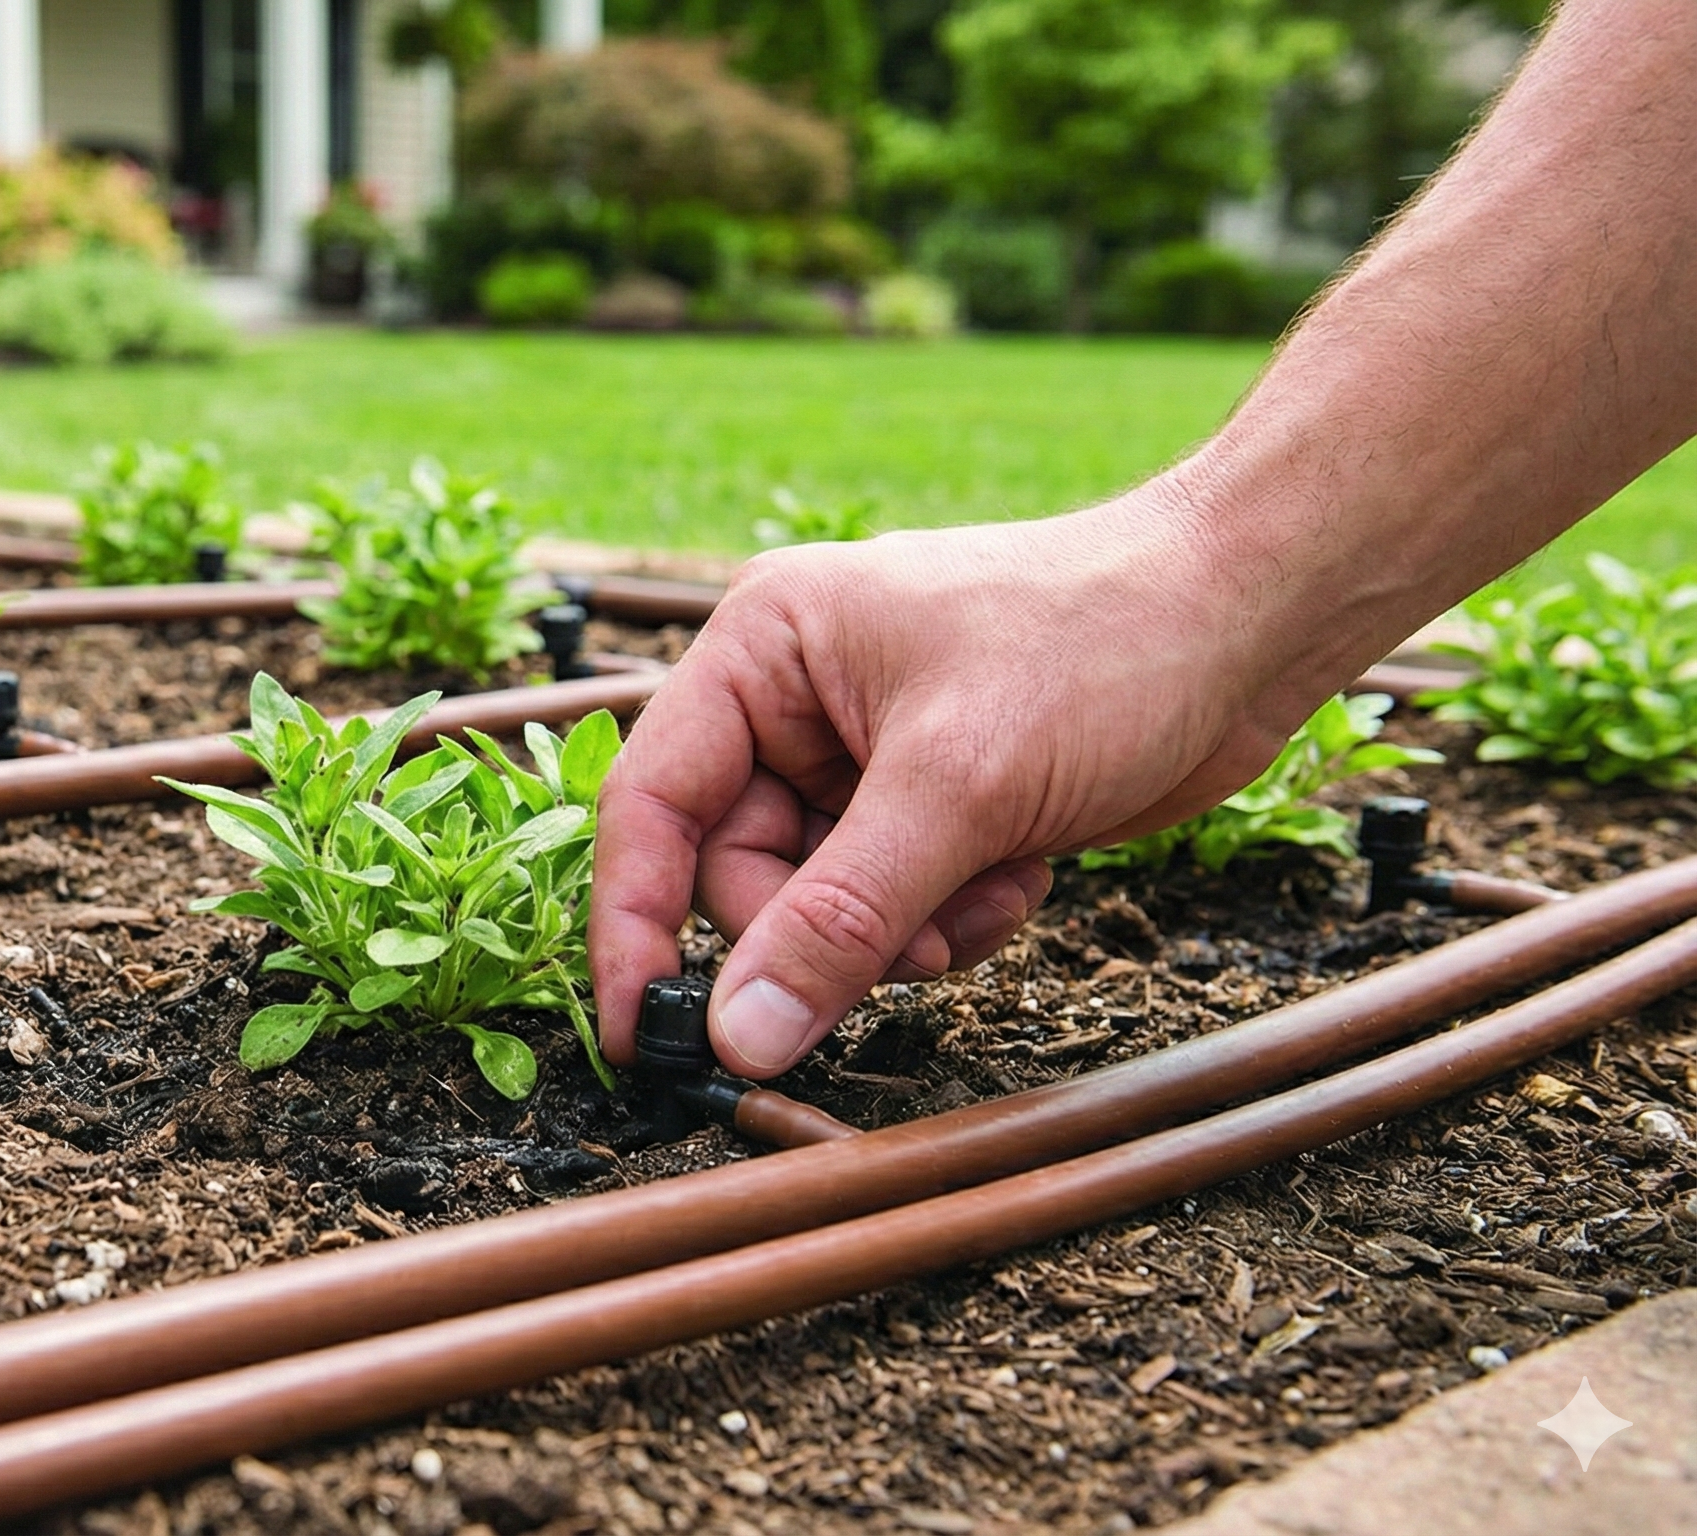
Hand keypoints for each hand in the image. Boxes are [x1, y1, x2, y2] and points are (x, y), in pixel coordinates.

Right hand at [591, 491, 1335, 1078]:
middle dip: (821, 930)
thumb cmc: (1103, 642)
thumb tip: (741, 1038)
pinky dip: (951, 919)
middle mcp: (795, 701)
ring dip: (899, 932)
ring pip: (820, 905)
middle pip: (736, 871)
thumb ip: (836, 921)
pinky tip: (1021, 875)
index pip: (651, 804)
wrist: (1256, 618)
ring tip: (985, 892)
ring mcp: (865, 757)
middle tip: (901, 951)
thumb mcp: (956, 788)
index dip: (636, 924)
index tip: (643, 1037)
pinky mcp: (934, 804)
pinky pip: (892, 909)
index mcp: (762, 650)